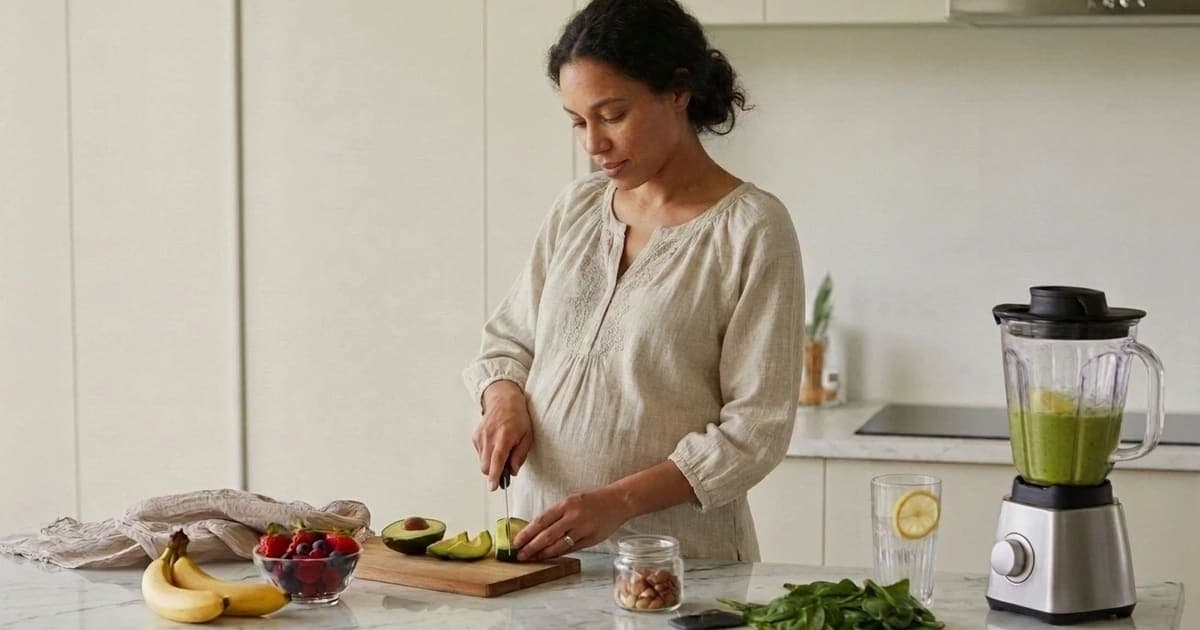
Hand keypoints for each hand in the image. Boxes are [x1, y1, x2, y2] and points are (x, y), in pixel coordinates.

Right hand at [472, 380, 532, 490]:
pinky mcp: (475, 437)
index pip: (497, 460)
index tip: (493, 487)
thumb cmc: (518, 418)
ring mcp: (480, 437)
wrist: (504, 400)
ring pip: (482, 462)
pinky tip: (495, 444)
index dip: (495, 476)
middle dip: (494, 472)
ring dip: (491, 463)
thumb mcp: (527, 436)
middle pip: (486, 466)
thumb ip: (520, 455)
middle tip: (506, 466)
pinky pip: (480, 454)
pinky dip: (487, 454)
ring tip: (502, 450)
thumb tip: (512, 471)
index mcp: (504, 437)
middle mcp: (489, 437)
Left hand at [512, 487, 630, 561]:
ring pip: (558, 545)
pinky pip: (571, 549)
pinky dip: (559, 554)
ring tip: (532, 559)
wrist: (618, 502)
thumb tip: (538, 529)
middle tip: (520, 555)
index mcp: (566, 504)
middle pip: (547, 535)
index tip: (516, 541)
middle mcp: (573, 516)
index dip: (527, 533)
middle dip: (531, 547)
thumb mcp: (572, 499)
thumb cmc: (593, 500)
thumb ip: (557, 513)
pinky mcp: (591, 539)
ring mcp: (583, 529)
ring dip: (543, 553)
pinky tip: (550, 557)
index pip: (541, 520)